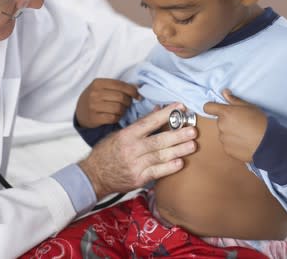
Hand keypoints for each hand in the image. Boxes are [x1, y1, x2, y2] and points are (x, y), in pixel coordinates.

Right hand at [75, 78, 139, 127]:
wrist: (80, 112)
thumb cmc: (95, 98)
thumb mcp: (103, 88)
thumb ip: (118, 86)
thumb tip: (138, 87)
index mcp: (98, 83)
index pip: (120, 85)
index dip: (132, 90)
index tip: (138, 96)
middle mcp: (94, 93)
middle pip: (121, 97)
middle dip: (128, 102)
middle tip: (128, 104)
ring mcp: (93, 106)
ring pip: (118, 108)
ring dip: (123, 111)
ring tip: (121, 110)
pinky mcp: (94, 118)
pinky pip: (113, 118)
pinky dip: (118, 118)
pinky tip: (116, 116)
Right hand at [79, 103, 197, 199]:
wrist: (94, 175)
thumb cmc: (107, 152)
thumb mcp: (119, 134)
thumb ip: (140, 125)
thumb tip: (159, 111)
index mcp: (126, 135)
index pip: (149, 122)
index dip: (165, 114)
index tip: (180, 108)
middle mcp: (131, 149)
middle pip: (158, 141)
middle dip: (177, 135)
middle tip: (192, 130)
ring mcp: (135, 165)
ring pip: (160, 156)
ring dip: (178, 150)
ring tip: (192, 145)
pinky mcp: (138, 179)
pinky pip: (157, 172)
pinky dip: (169, 167)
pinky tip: (180, 162)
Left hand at [203, 89, 267, 161]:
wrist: (268, 143)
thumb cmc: (260, 122)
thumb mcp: (250, 107)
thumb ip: (234, 99)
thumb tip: (224, 92)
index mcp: (226, 113)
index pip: (208, 107)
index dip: (212, 107)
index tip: (216, 109)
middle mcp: (221, 125)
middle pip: (219, 121)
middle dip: (227, 121)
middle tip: (241, 124)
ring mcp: (223, 138)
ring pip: (223, 133)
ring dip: (230, 133)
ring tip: (245, 135)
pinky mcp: (226, 149)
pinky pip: (227, 144)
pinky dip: (233, 143)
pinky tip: (244, 143)